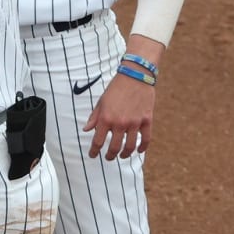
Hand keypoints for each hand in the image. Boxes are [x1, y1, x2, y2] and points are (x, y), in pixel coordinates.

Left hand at [82, 35, 163, 159]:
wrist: (135, 76)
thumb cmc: (115, 88)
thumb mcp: (101, 102)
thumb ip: (94, 117)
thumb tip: (86, 130)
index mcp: (106, 118)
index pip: (98, 141)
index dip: (94, 151)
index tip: (93, 155)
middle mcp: (120, 123)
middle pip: (114, 147)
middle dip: (110, 155)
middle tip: (108, 157)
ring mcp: (134, 123)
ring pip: (130, 146)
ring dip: (125, 154)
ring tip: (122, 156)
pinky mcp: (147, 120)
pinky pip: (146, 139)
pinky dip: (142, 148)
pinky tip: (139, 151)